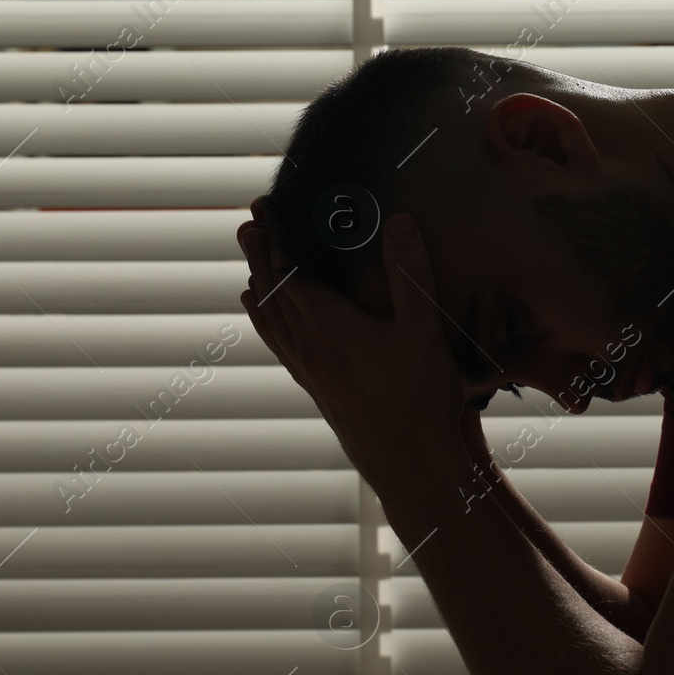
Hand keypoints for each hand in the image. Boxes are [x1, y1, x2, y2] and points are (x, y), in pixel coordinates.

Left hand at [237, 207, 468, 488]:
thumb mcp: (424, 331)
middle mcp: (309, 346)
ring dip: (259, 285)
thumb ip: (410, 273)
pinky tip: (262, 314)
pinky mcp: (318, 389)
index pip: (289, 270)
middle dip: (261, 252)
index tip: (265, 207)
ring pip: (271, 319)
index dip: (276, 236)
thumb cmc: (421, 400)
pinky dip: (265, 320)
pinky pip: (280, 345)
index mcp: (329, 326)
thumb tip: (397, 220)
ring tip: (249, 261)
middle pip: (273, 291)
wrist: (412, 468)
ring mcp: (310, 370)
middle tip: (250, 220)